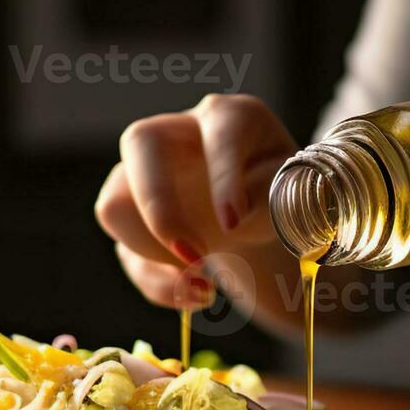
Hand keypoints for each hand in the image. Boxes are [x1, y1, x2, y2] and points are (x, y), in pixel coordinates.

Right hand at [95, 94, 297, 310]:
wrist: (256, 216)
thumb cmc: (277, 194)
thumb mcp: (293, 197)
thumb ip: (274, 202)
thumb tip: (231, 221)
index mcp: (229, 117)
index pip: (220, 132)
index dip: (223, 178)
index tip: (233, 224)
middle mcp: (177, 132)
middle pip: (139, 144)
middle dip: (161, 208)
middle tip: (195, 257)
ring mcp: (145, 170)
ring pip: (116, 203)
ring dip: (154, 255)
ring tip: (203, 286)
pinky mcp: (131, 211)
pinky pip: (125, 248)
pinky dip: (158, 281)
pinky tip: (196, 292)